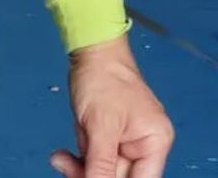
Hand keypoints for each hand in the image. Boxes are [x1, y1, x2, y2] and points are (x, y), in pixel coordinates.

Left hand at [52, 36, 173, 177]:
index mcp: (155, 141)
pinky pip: (93, 162)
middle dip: (91, 175)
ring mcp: (124, 144)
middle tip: (70, 169)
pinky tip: (62, 156)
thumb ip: (101, 164)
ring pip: (103, 173)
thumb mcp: (102, 126)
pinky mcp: (107, 140)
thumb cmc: (104, 76)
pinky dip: (77, 161)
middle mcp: (144, 145)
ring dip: (80, 169)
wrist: (90, 52)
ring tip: (62, 159)